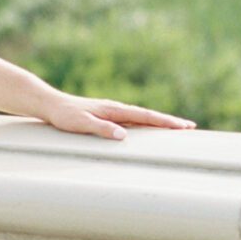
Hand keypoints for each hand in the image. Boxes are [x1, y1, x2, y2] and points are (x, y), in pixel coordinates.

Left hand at [40, 91, 195, 140]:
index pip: (145, 116)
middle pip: (148, 116)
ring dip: (159, 122)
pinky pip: (131, 121)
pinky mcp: (106, 116)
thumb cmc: (64, 115)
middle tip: (190, 127)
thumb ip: (101, 129)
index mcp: (113, 110)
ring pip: (141, 118)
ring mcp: (112, 112)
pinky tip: (149, 129)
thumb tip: (123, 136)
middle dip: (169, 122)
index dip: (164, 122)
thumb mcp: (81, 123)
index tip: (182, 126)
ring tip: (176, 128)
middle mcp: (116, 109)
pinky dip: (145, 124)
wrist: (50, 104)